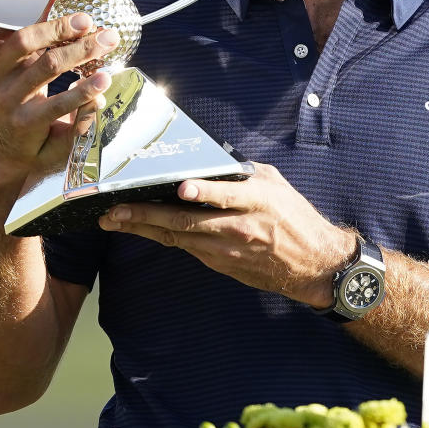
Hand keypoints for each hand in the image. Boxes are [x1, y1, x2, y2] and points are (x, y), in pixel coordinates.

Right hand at [0, 6, 119, 192]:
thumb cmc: (9, 106)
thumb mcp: (7, 73)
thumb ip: (28, 44)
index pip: (20, 36)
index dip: (51, 23)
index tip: (81, 14)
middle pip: (34, 46)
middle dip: (69, 33)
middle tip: (101, 30)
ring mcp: (11, 103)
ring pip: (49, 68)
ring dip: (81, 54)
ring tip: (106, 46)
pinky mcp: (27, 125)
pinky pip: (61, 105)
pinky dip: (84, 93)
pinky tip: (100, 84)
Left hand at [97, 163, 355, 307]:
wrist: (314, 265)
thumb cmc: (295, 218)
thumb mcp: (275, 185)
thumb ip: (243, 174)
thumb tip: (212, 162)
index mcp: (258, 202)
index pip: (228, 196)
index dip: (205, 192)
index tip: (182, 189)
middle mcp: (240, 228)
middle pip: (188, 222)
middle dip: (147, 216)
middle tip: (116, 210)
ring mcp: (227, 250)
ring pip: (179, 238)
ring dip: (144, 229)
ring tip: (114, 220)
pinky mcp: (221, 264)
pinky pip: (186, 247)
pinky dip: (162, 237)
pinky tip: (140, 228)